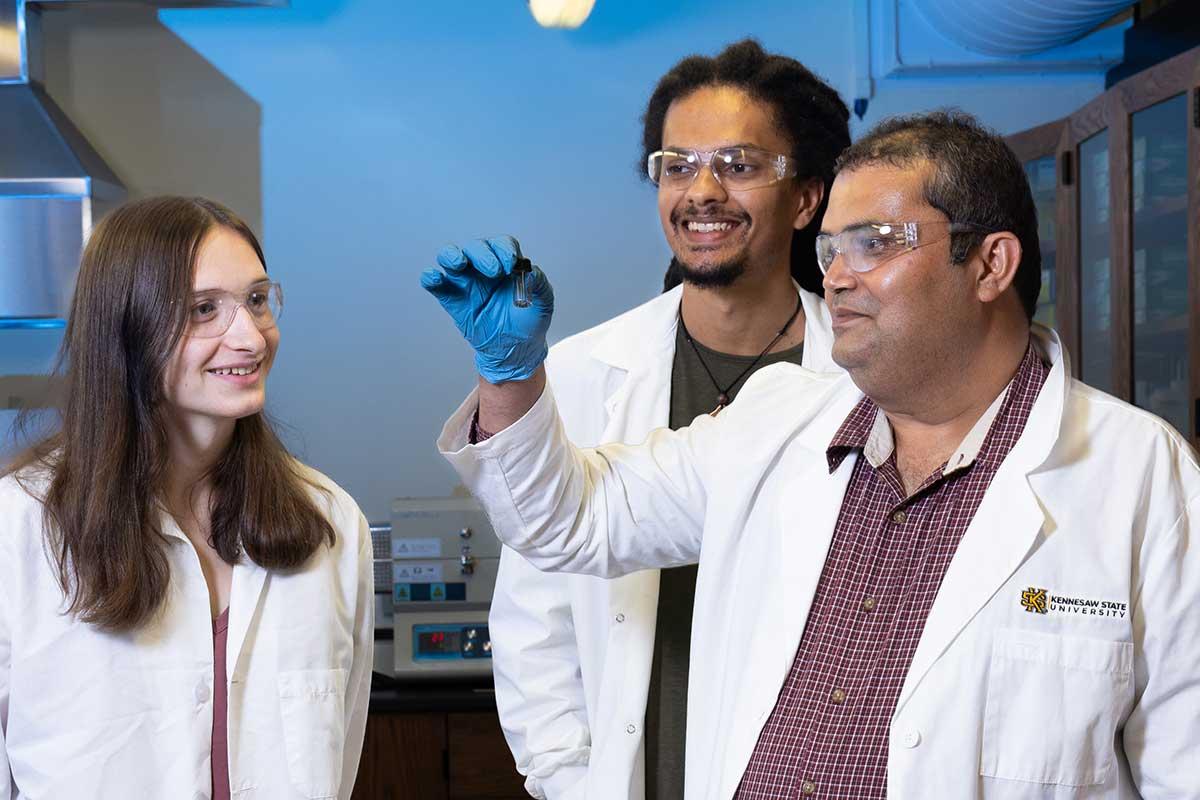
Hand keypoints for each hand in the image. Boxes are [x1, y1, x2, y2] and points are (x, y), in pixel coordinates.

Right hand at [421, 236, 553, 382]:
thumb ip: (540, 285)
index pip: (501, 244)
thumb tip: (531, 271)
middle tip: (494, 272)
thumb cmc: (529, 322)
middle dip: (483, 254)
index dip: (504, 249)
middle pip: (476, 247)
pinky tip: (434, 278)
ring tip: (460, 264)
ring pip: (451, 257)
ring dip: (452, 255)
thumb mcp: (543, 304)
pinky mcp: (452, 299)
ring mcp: (466, 282)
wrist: (516, 349)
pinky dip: (431, 277)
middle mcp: (484, 268)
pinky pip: (437, 284)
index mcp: (506, 264)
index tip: (511, 265)